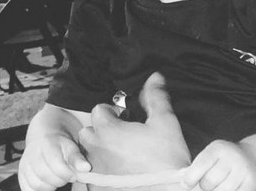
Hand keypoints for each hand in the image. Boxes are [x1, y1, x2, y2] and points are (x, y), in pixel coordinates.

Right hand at [19, 133, 90, 190]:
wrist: (43, 139)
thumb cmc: (59, 145)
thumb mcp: (70, 147)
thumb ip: (78, 158)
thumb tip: (87, 168)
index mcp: (47, 143)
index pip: (55, 162)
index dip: (66, 173)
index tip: (74, 176)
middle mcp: (32, 153)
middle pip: (45, 176)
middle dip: (60, 180)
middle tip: (67, 176)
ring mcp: (24, 165)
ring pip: (37, 185)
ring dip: (51, 186)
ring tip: (58, 178)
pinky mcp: (21, 176)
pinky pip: (29, 189)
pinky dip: (40, 190)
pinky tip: (49, 183)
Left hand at [77, 73, 190, 189]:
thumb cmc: (167, 158)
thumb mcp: (165, 121)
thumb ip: (156, 96)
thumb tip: (154, 75)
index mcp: (108, 131)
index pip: (98, 110)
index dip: (112, 111)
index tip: (125, 118)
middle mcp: (96, 152)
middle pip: (88, 132)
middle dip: (101, 130)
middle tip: (122, 135)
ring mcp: (96, 173)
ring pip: (88, 155)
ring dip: (99, 151)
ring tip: (120, 154)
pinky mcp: (98, 189)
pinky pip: (92, 176)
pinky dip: (102, 171)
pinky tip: (121, 172)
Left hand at [183, 141, 255, 190]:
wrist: (251, 157)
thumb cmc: (222, 160)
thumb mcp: (211, 156)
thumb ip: (198, 168)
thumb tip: (184, 184)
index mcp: (218, 148)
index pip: (200, 165)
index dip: (190, 178)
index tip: (186, 185)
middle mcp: (232, 156)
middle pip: (209, 183)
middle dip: (206, 187)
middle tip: (209, 184)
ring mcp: (244, 170)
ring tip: (220, 185)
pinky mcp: (252, 182)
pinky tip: (231, 188)